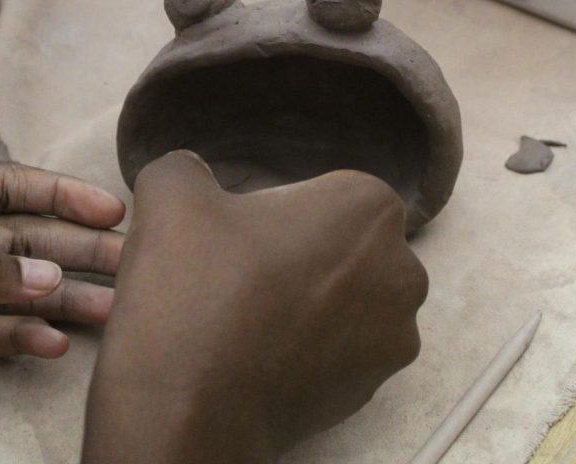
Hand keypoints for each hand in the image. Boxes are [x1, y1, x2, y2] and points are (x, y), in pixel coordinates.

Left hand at [0, 162, 124, 463]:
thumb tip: (45, 270)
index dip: (53, 191)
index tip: (109, 206)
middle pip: (11, 239)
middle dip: (70, 245)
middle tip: (130, 262)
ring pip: (6, 292)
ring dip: (59, 297)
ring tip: (112, 310)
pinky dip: (22, 340)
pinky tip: (56, 346)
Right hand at [82, 151, 428, 463]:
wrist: (188, 409)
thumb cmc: (193, 291)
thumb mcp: (171, 193)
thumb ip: (189, 167)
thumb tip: (193, 174)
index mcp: (369, 206)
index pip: (325, 191)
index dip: (276, 208)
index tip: (239, 235)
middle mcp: (403, 269)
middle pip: (344, 244)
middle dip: (301, 253)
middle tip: (241, 273)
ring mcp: (394, 336)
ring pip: (346, 298)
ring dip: (308, 301)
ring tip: (247, 317)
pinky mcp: (374, 388)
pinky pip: (341, 349)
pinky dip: (309, 347)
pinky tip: (260, 353)